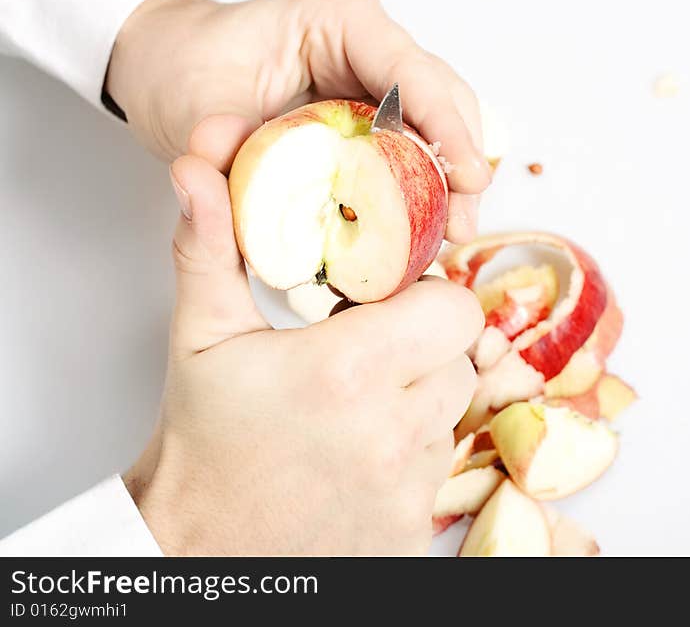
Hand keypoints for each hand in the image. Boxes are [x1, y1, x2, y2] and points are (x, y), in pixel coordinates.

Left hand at [105, 0, 490, 241]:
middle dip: (458, 163)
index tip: (468, 179)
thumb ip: (218, 140)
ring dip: (448, 180)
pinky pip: (414, 144)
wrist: (171, 70)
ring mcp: (375, 76)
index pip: (411, 72)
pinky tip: (424, 224)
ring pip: (439, 122)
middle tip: (459, 227)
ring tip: (448, 234)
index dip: (446, 127)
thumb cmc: (186, 68)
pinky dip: (421, 184)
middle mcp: (369, 42)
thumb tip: (234, 162)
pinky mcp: (371, 110)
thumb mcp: (195, 106)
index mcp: (340, 19)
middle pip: (442, 97)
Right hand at [124, 148, 482, 554]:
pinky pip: (438, 468)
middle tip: (371, 352)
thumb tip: (196, 173)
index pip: (456, 309)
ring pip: (451, 414)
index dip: (430, 297)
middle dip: (425, 346)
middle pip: (461, 359)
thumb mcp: (203, 337)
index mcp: (347, 370)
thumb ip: (210, 248)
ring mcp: (408, 488)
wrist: (198, 547)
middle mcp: (391, 431)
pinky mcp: (413, 530)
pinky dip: (410, 455)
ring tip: (359, 406)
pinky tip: (359, 455)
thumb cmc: (203, 442)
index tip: (392, 303)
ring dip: (418, 400)